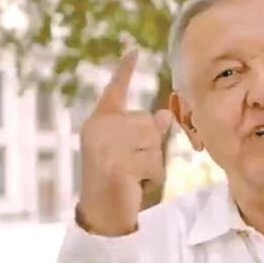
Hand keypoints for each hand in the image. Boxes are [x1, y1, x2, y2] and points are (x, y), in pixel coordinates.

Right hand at [78, 50, 172, 235]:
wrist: (101, 213)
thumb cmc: (118, 180)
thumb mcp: (132, 151)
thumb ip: (144, 131)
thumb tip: (164, 114)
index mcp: (99, 122)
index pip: (115, 91)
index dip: (125, 70)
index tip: (135, 49)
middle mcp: (99, 129)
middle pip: (149, 123)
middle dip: (151, 148)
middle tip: (131, 167)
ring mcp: (106, 146)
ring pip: (155, 145)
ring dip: (153, 165)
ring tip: (132, 176)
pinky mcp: (118, 165)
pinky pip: (155, 165)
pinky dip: (152, 179)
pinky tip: (133, 186)